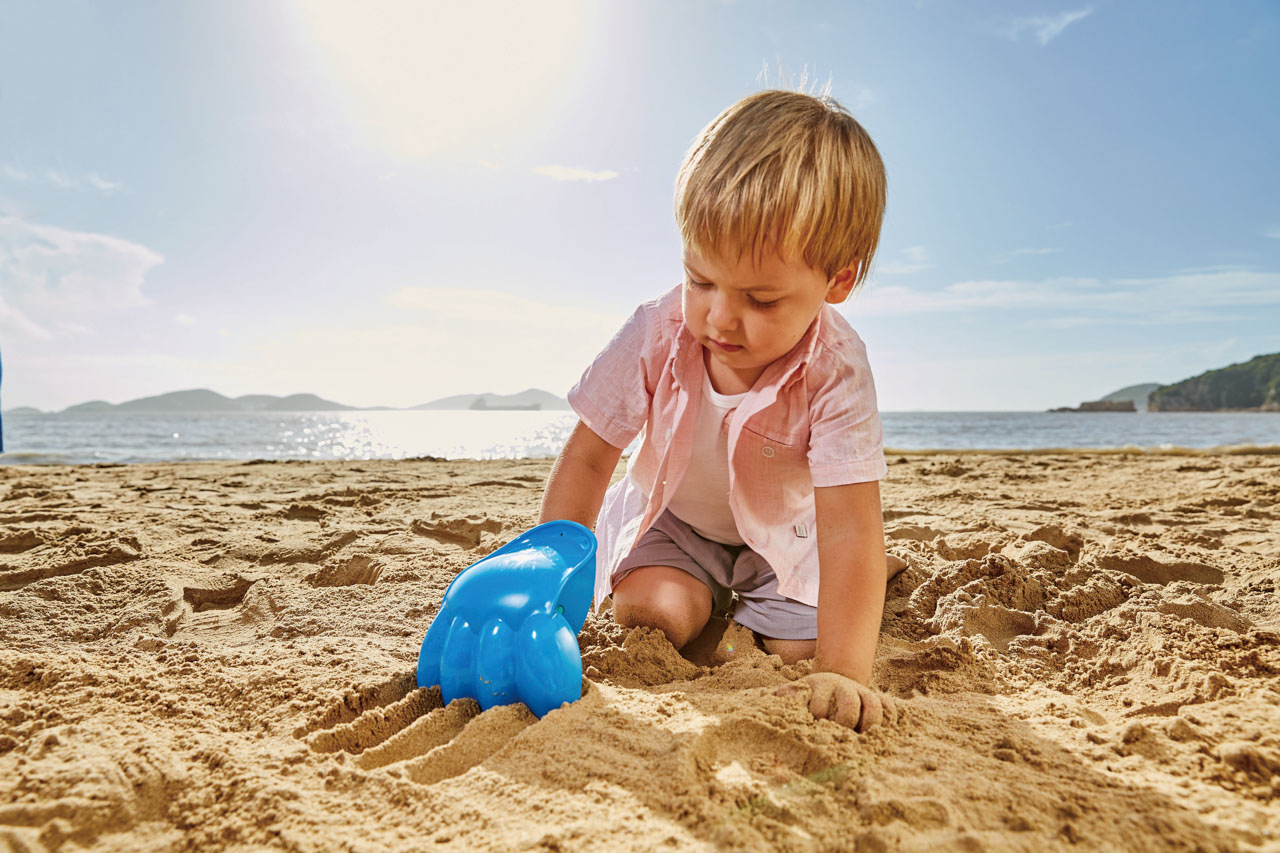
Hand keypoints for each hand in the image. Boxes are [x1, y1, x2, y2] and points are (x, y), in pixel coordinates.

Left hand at [776, 672, 896, 731]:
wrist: (830, 682)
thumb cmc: (808, 694)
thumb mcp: (796, 691)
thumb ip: (788, 695)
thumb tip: (787, 698)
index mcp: (821, 686)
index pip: (820, 707)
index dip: (818, 722)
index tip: (814, 730)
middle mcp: (844, 687)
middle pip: (850, 705)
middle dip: (845, 724)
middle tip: (839, 738)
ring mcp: (862, 693)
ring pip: (874, 706)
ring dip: (870, 725)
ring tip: (863, 740)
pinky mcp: (876, 699)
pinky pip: (889, 706)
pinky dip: (890, 719)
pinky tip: (884, 732)